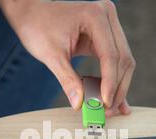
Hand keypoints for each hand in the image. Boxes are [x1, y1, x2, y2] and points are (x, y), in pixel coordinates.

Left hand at [0, 0, 135, 116]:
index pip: (110, 55)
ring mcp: (109, 24)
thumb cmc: (37, 26)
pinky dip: (113, 79)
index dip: (110, 83)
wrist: (31, 13)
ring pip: (124, 61)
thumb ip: (67, 80)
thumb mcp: (51, 55)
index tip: (105, 103)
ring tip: (110, 107)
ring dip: (119, 86)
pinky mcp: (106, 34)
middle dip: (117, 88)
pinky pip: (116, 59)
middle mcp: (106, 16)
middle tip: (108, 110)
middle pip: (123, 59)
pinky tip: (112, 96)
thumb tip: (79, 103)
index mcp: (95, 16)